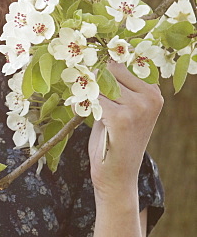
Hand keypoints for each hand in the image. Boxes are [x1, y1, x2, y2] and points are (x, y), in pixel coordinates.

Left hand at [88, 60, 163, 201]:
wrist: (117, 175)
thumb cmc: (113, 139)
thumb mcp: (118, 108)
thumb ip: (110, 86)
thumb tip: (89, 62)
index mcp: (153, 92)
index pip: (119, 63)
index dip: (100, 70)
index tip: (90, 75)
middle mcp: (150, 97)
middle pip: (109, 70)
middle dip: (92, 81)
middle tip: (85, 95)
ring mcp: (138, 107)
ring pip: (99, 84)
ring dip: (86, 94)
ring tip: (88, 110)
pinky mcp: (122, 119)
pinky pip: (93, 99)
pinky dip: (83, 106)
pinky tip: (84, 114)